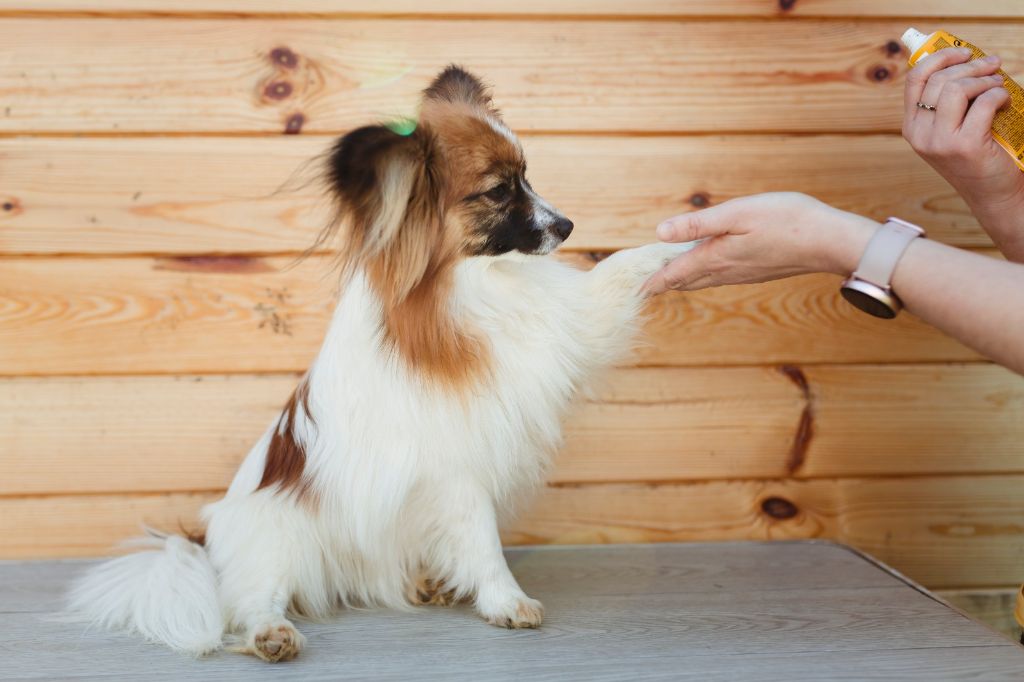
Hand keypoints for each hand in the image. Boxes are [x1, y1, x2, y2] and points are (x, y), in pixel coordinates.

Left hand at [644, 193, 878, 293]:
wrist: (830, 241)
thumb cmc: (787, 220)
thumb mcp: (737, 214)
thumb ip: (697, 225)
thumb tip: (660, 233)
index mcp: (715, 258)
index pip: (672, 274)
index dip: (649, 281)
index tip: (630, 290)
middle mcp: (725, 271)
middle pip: (683, 281)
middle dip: (660, 282)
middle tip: (638, 286)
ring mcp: (741, 274)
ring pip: (701, 280)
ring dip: (680, 279)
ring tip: (663, 278)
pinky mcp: (755, 271)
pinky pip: (718, 276)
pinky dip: (700, 274)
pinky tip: (702, 268)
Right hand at [902, 48, 1023, 217]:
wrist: (992, 193)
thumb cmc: (975, 157)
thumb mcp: (949, 130)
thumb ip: (946, 103)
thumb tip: (961, 61)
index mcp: (912, 128)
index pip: (915, 80)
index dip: (939, 58)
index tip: (963, 52)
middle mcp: (920, 135)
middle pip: (940, 80)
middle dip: (971, 65)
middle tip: (992, 65)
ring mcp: (940, 142)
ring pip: (957, 88)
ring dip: (984, 79)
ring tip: (998, 84)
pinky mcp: (965, 146)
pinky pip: (983, 103)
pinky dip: (998, 94)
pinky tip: (1004, 100)